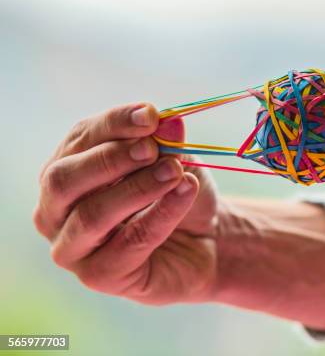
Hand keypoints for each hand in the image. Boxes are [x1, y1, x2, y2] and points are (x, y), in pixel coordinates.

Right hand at [34, 103, 218, 304]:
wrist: (203, 241)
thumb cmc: (177, 195)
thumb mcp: (176, 160)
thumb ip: (166, 143)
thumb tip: (168, 122)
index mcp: (67, 168)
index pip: (79, 139)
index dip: (114, 123)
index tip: (149, 114)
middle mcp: (56, 208)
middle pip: (63, 179)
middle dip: (111, 158)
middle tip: (152, 149)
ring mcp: (71, 246)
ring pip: (92, 214)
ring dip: (137, 188)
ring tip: (174, 171)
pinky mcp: (99, 275)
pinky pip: (130, 242)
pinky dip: (160, 214)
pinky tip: (185, 192)